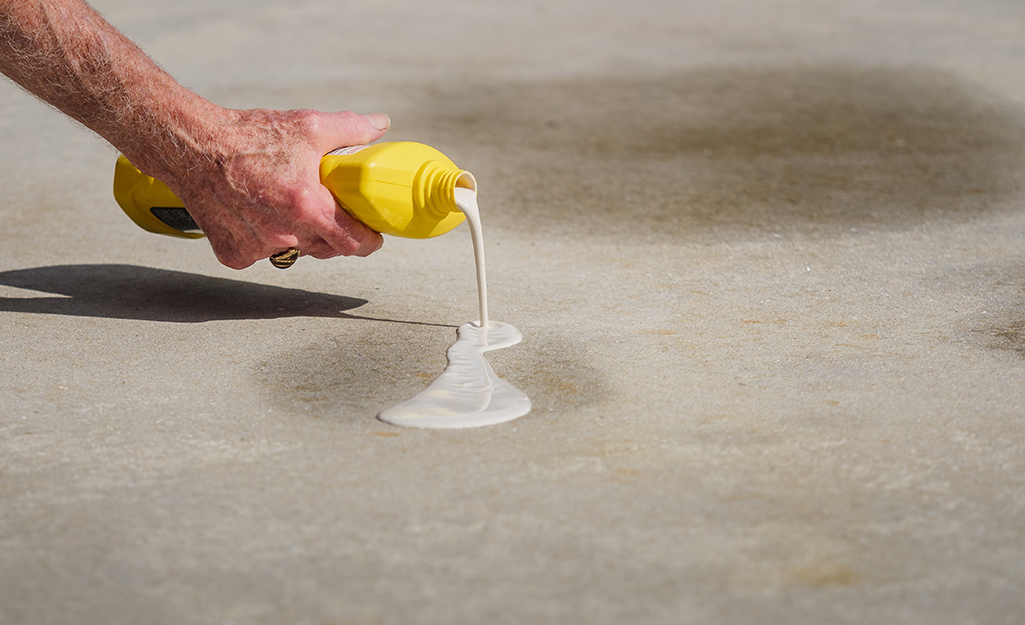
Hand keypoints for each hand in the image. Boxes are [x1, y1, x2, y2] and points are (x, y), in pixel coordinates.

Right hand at [162, 108, 390, 268]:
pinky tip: (257, 214)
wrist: (193, 147)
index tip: (372, 236)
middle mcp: (285, 234)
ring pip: (294, 251)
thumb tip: (380, 124)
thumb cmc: (250, 137)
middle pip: (326, 249)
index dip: (368, 241)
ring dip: (298, 235)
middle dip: (334, 234)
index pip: (353, 243)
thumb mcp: (308, 126)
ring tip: (288, 206)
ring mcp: (258, 248)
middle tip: (330, 213)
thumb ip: (350, 128)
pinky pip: (260, 254)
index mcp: (309, 208)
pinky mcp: (234, 254)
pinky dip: (263, 239)